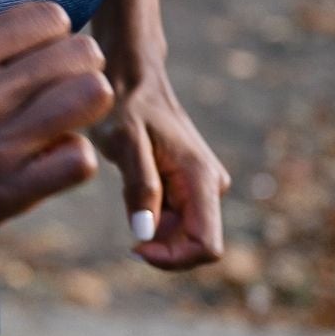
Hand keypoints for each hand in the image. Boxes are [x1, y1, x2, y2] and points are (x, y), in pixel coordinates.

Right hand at [0, 0, 113, 265]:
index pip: (49, 16)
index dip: (50, 29)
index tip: (32, 49)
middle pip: (81, 54)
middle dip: (75, 61)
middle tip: (55, 78)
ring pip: (90, 99)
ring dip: (83, 103)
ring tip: (61, 109)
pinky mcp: (11, 192)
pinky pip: (79, 159)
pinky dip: (71, 154)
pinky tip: (49, 151)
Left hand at [92, 47, 230, 270]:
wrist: (132, 77)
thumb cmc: (125, 105)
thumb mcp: (124, 141)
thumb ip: (139, 185)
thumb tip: (146, 233)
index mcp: (201, 178)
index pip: (207, 245)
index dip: (173, 257)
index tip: (136, 246)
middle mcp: (210, 185)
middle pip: (196, 244)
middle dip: (163, 246)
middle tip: (126, 224)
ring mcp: (202, 186)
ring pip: (184, 234)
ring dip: (156, 231)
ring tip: (128, 195)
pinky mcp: (189, 186)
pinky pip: (176, 219)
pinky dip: (153, 219)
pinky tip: (133, 193)